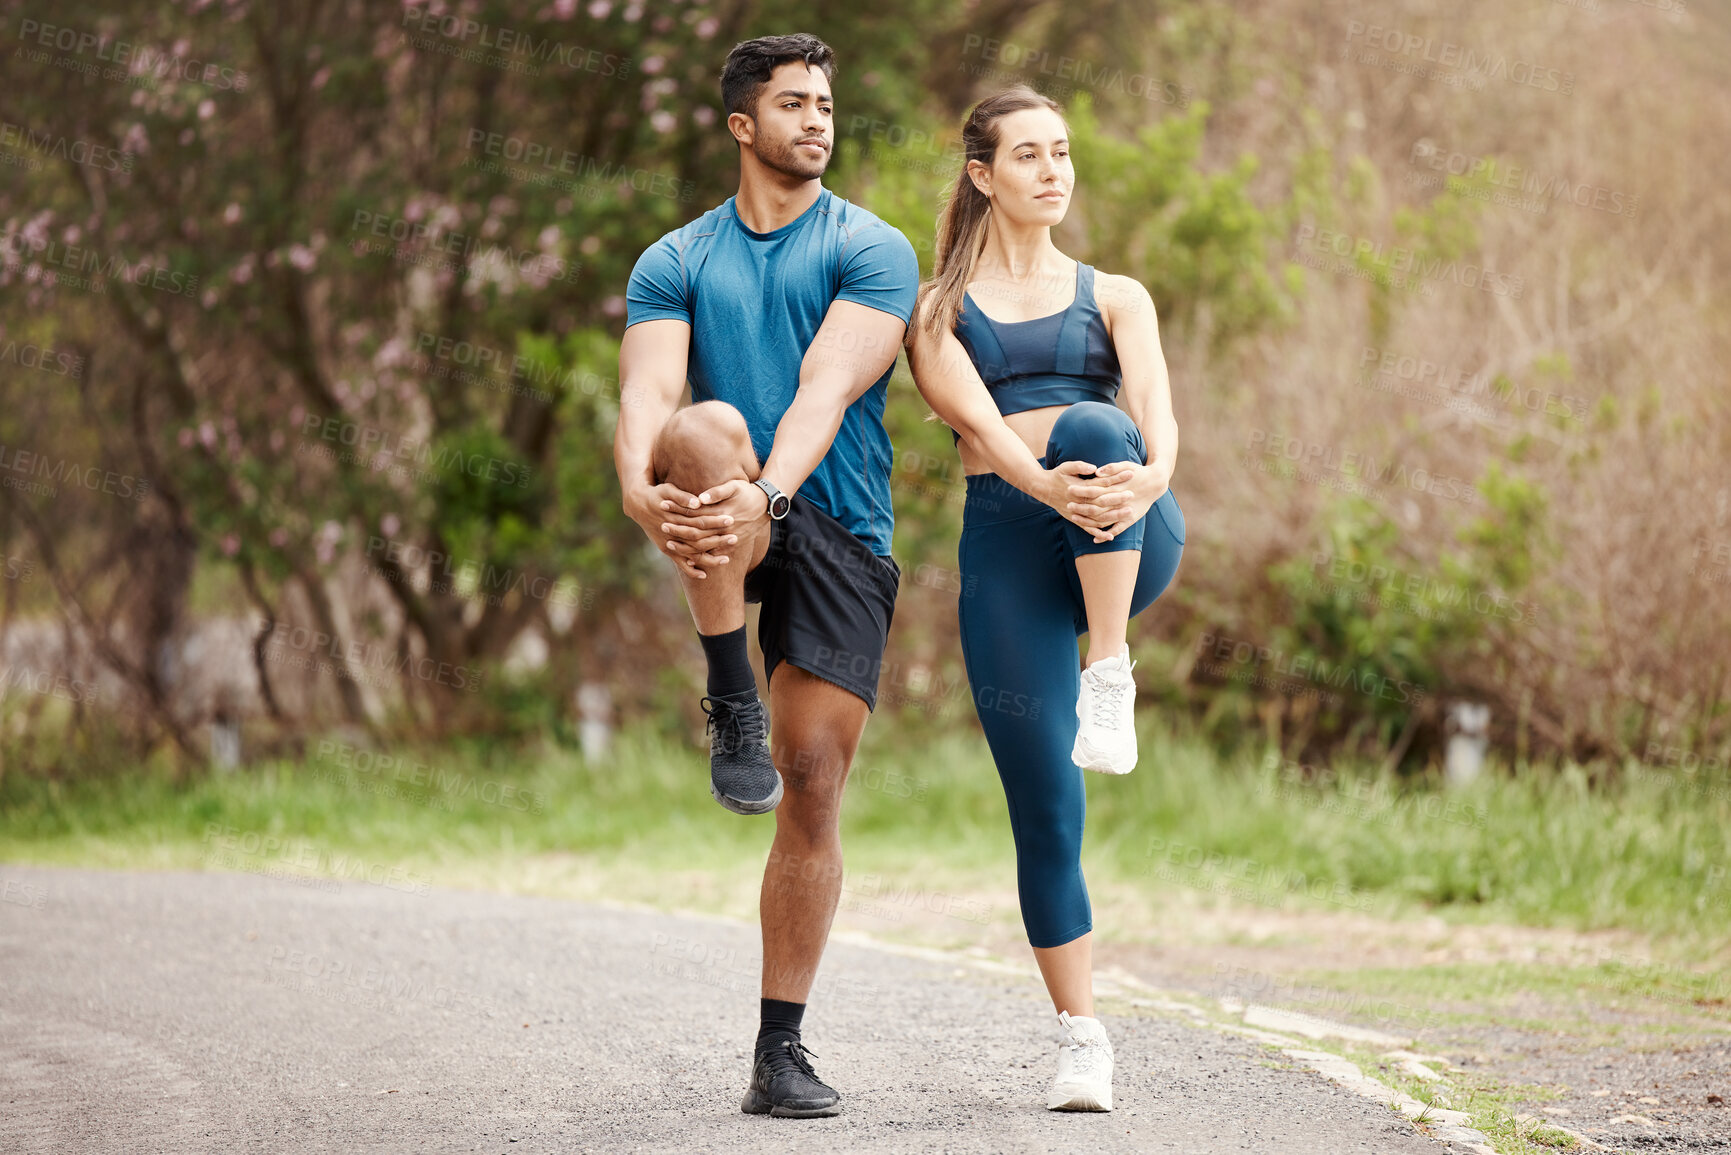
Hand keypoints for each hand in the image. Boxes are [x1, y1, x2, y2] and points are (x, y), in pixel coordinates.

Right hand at [625, 480, 740, 580]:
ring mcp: (669, 543)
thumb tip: (697, 502)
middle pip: (699, 540)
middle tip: (735, 538)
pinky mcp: (666, 549)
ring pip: (691, 554)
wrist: (638, 505)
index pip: (699, 521)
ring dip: (709, 558)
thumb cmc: (657, 494)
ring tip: (727, 560)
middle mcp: (672, 533)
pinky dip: (690, 570)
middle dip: (717, 540)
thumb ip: (682, 497)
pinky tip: (704, 575)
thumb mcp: (667, 490)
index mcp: (675, 518)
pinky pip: (679, 562)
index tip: (730, 520)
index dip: (715, 521)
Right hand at [1042, 460, 1129, 542]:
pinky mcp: (1075, 519)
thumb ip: (1079, 466)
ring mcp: (1077, 513)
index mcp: (1079, 488)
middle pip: (1102, 501)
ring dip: (1113, 516)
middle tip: (1132, 495)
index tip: (1129, 474)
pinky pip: (1088, 528)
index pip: (1101, 483)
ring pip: (1097, 517)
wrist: (1043, 489)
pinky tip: (1111, 536)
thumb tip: (1094, 468)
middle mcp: (1079, 502)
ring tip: (1129, 513)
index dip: (1116, 479)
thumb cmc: (1057, 475)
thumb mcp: (1066, 467)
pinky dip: (1099, 533)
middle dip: (1118, 498)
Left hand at [1055, 460, 1169, 543]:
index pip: (1095, 490)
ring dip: (1088, 521)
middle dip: (1081, 506)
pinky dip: (1105, 535)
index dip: (1082, 491)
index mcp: (1118, 488)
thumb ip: (1111, 468)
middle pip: (1096, 506)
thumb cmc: (1138, 472)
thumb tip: (1096, 472)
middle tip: (1068, 505)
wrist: (1156, 482)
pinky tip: (1095, 539)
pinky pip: (1116, 530)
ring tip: (1074, 518)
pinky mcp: (1130, 520)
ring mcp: (1125, 512)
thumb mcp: (1126, 465)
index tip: (1069, 489)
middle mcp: (1120, 502)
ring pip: (1103, 520)